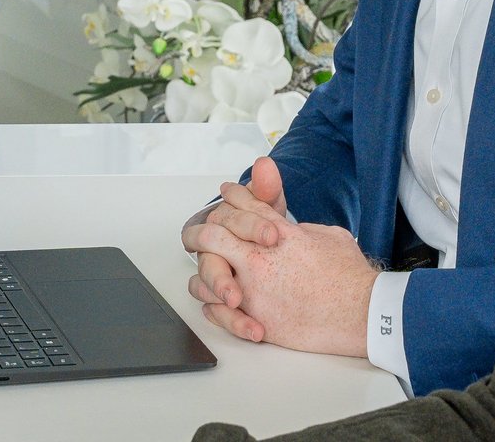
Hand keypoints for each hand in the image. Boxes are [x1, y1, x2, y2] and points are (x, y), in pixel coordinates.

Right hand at [183, 158, 289, 321]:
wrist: (291, 263)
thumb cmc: (272, 234)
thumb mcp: (273, 212)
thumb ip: (267, 190)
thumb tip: (265, 164)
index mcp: (223, 224)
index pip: (222, 221)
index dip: (247, 226)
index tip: (273, 235)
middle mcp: (215, 251)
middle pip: (205, 260)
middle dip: (220, 276)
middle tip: (241, 287)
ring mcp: (218, 278)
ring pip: (203, 289)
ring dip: (223, 301)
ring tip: (244, 312)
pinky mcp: (225, 303)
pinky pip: (217, 314)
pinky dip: (235, 323)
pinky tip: (257, 330)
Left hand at [183, 183, 378, 357]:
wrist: (360, 312)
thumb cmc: (349, 276)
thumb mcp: (329, 235)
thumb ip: (302, 230)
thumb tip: (292, 231)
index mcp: (279, 233)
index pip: (246, 204)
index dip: (234, 196)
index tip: (228, 194)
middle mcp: (259, 258)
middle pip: (212, 233)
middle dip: (202, 231)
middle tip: (199, 234)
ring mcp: (254, 289)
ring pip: (205, 274)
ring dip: (205, 272)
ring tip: (207, 272)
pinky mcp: (255, 319)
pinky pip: (216, 310)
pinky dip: (212, 305)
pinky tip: (214, 303)